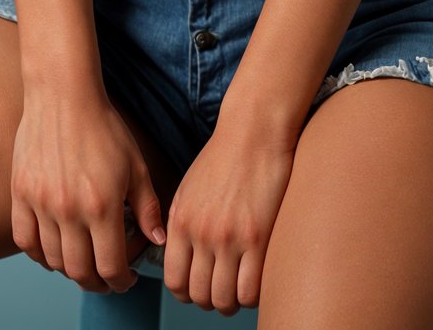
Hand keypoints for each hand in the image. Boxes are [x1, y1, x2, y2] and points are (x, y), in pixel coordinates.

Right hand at [10, 84, 166, 294]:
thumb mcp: (136, 165)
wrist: (64, 95)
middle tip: (105, 276)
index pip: (111, 267)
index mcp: (103, 206)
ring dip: (70, 268)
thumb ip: (148, 206)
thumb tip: (158, 240)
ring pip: (53, 260)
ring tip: (82, 259)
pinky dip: (38, 253)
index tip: (126, 279)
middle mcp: (69, 211)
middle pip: (80, 272)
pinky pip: (24, 241)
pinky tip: (53, 247)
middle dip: (97, 282)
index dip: (121, 281)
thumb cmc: (103, 126)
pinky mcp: (20, 194)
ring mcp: (41, 203)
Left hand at [162, 124, 295, 312]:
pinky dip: (252, 295)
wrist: (254, 131)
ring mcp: (230, 237)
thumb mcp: (188, 188)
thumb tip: (178, 257)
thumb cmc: (224, 156)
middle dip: (210, 300)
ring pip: (224, 300)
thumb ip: (179, 224)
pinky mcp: (259, 238)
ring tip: (240, 286)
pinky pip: (250, 291)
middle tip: (223, 289)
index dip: (186, 292)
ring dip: (232, 301)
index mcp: (181, 221)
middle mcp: (201, 233)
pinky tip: (256, 279)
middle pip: (199, 295)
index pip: (174, 280)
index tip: (199, 287)